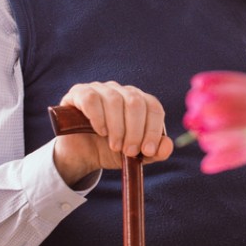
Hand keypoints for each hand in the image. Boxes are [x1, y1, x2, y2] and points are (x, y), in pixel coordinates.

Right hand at [53, 81, 172, 184]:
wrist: (82, 155)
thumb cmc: (111, 150)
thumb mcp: (135, 156)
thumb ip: (154, 152)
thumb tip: (167, 145)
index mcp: (140, 102)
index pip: (153, 107)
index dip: (153, 130)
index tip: (147, 151)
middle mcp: (122, 91)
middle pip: (135, 102)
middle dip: (135, 131)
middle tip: (129, 151)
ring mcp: (100, 89)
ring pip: (114, 100)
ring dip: (117, 127)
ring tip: (114, 146)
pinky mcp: (79, 93)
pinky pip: (91, 99)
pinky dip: (98, 117)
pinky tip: (100, 131)